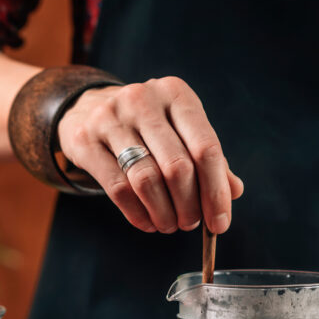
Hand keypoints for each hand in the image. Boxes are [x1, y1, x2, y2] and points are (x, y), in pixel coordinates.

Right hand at [58, 77, 243, 233]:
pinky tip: (148, 223)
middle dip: (189, 206)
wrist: (89, 108)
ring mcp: (110, 118)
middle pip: (177, 167)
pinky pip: (118, 188)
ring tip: (170, 225)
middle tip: (191, 224)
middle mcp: (143, 99)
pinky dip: (138, 214)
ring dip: (164, 213)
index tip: (220, 223)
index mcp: (176, 94)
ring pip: (146, 180)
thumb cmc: (149, 125)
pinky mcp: (85, 140)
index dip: (216, 192)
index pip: (206, 148)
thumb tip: (233, 191)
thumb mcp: (182, 130)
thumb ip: (210, 158)